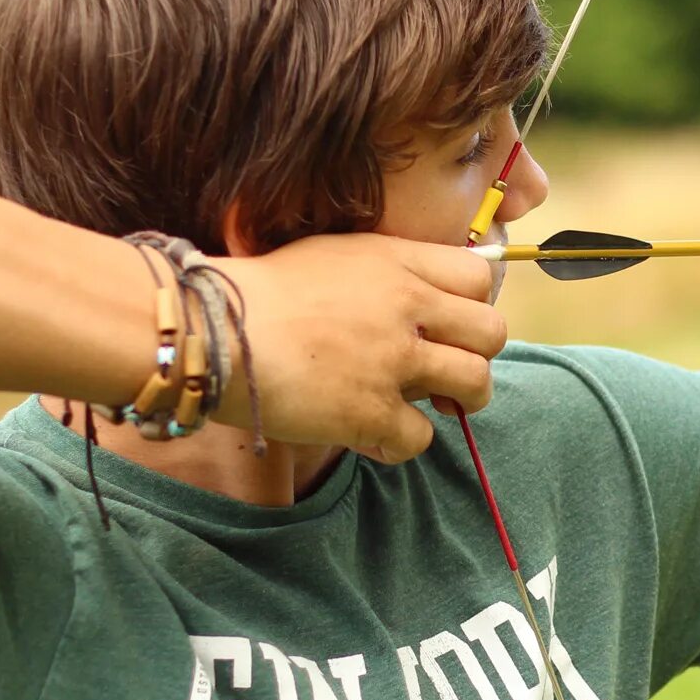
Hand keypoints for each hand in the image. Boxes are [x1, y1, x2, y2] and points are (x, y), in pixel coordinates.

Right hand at [216, 232, 506, 461]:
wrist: (207, 329)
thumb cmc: (258, 293)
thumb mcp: (333, 256)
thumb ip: (385, 274)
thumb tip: (422, 300)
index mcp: (396, 262)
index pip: (477, 277)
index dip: (471, 306)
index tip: (448, 326)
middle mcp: (406, 306)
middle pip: (492, 332)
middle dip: (477, 356)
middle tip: (446, 372)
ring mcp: (393, 361)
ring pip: (476, 384)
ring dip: (459, 401)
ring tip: (428, 405)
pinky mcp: (371, 412)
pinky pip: (421, 438)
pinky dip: (400, 442)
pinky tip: (373, 433)